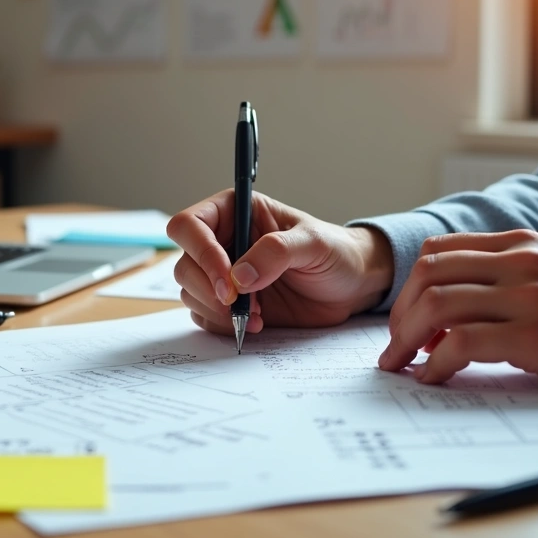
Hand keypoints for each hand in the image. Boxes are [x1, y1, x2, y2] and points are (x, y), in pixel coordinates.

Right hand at [166, 190, 392, 334]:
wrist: (352, 286)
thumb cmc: (335, 252)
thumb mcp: (313, 243)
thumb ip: (276, 252)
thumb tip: (239, 276)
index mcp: (234, 212)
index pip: (190, 225)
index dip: (200, 251)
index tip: (226, 279)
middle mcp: (222, 242)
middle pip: (185, 263)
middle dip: (208, 288)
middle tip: (240, 304)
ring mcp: (223, 275)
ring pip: (190, 292)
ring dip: (218, 310)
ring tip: (257, 315)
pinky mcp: (229, 304)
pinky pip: (205, 316)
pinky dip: (224, 325)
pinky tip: (256, 323)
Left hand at [378, 229, 537, 391]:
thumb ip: (506, 275)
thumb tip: (451, 309)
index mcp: (517, 244)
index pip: (438, 251)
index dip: (410, 287)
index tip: (404, 319)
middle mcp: (516, 263)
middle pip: (427, 274)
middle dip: (399, 313)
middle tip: (394, 347)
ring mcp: (524, 297)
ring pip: (436, 304)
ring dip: (406, 339)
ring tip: (402, 365)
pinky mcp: (533, 335)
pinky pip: (461, 342)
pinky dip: (435, 362)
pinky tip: (433, 377)